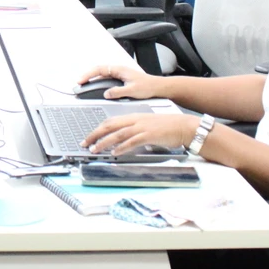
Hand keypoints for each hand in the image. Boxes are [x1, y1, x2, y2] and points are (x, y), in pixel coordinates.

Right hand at [78, 63, 162, 99]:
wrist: (158, 87)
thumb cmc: (148, 86)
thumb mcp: (132, 90)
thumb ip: (118, 92)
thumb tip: (106, 94)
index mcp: (119, 70)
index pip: (100, 69)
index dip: (88, 74)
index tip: (81, 80)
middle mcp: (118, 70)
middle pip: (98, 70)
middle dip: (87, 76)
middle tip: (79, 83)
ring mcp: (119, 74)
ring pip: (102, 74)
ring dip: (93, 79)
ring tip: (84, 85)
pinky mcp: (121, 80)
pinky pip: (106, 79)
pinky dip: (99, 82)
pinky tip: (96, 88)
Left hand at [83, 113, 198, 155]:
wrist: (183, 126)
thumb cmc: (167, 127)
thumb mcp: (146, 126)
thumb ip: (133, 132)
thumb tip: (123, 142)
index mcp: (133, 116)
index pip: (110, 121)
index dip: (97, 129)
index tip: (89, 136)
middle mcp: (135, 120)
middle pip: (109, 125)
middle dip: (95, 134)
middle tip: (85, 143)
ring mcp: (141, 127)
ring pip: (118, 134)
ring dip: (104, 142)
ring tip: (95, 149)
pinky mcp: (149, 135)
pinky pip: (132, 141)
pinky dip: (122, 147)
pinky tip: (115, 152)